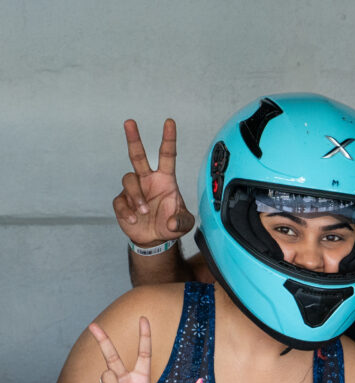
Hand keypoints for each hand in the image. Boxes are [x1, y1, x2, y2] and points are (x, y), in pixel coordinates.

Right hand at [112, 119, 193, 246]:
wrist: (155, 239)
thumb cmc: (170, 224)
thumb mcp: (183, 223)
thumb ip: (181, 221)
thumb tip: (170, 221)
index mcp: (165, 179)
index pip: (167, 155)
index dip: (168, 139)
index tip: (169, 122)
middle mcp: (148, 180)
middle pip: (137, 155)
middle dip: (133, 138)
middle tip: (130, 122)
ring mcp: (134, 190)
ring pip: (129, 181)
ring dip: (136, 196)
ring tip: (144, 211)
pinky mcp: (122, 202)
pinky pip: (120, 201)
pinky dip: (127, 210)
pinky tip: (134, 219)